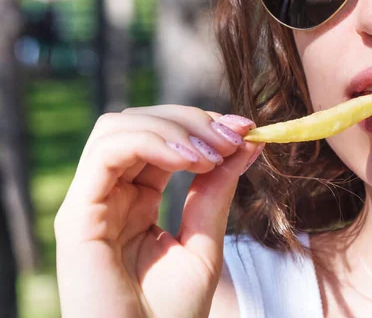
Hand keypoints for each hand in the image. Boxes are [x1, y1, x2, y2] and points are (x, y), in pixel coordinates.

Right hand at [54, 106, 262, 317]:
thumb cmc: (172, 313)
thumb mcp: (204, 240)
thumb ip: (218, 189)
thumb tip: (248, 141)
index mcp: (136, 199)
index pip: (161, 138)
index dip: (202, 124)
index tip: (245, 128)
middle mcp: (110, 195)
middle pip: (139, 123)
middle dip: (191, 119)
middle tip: (233, 137)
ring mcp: (91, 202)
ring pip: (119, 126)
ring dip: (173, 126)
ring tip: (212, 153)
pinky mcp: (77, 215)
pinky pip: (107, 150)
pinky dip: (152, 142)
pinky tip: (190, 160)